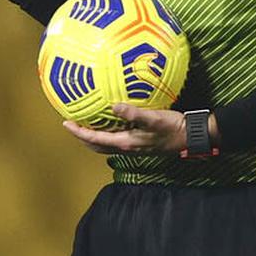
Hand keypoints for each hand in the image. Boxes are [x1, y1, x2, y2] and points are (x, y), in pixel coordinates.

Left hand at [62, 104, 188, 154]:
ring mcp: (133, 147)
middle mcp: (126, 148)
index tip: (66, 123)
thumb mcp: (154, 118)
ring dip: (92, 137)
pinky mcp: (139, 144)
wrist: (190, 137)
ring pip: (105, 145)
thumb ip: (133, 113)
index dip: (78, 132)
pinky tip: (109, 123)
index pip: (95, 138)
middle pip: (96, 145)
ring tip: (85, 125)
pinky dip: (106, 135)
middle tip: (71, 124)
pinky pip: (115, 141)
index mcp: (126, 143)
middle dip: (82, 136)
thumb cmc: (172, 127)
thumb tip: (114, 106)